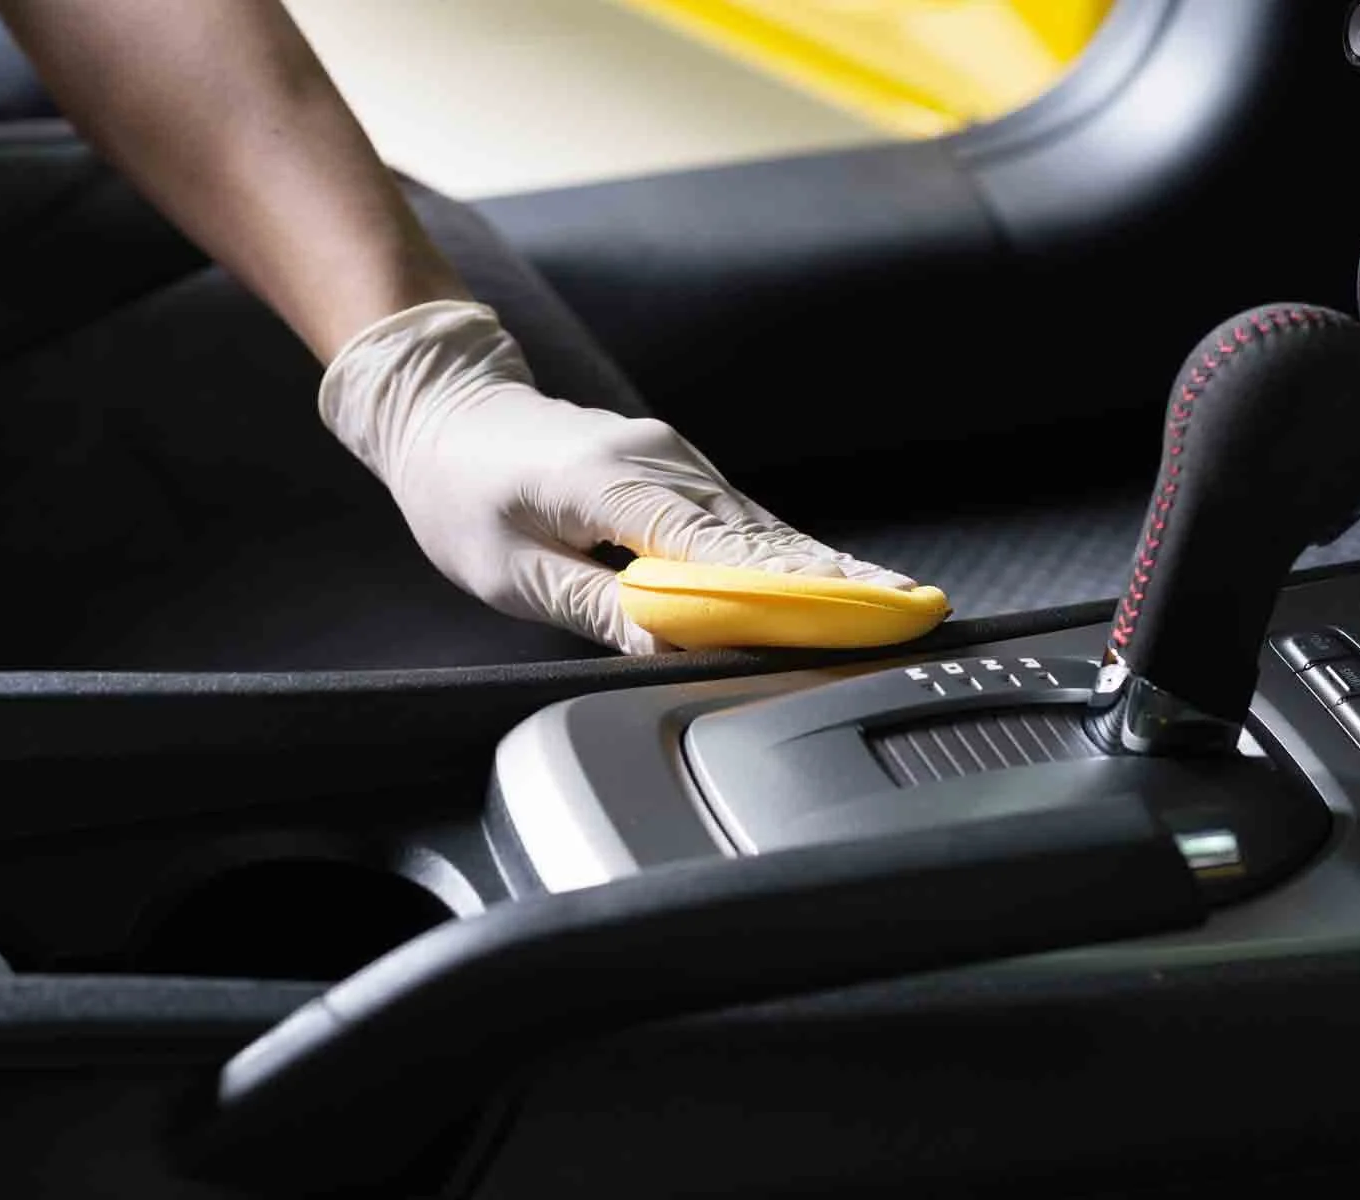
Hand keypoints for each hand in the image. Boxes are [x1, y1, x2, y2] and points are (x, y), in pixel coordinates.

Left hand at [318, 301, 912, 652]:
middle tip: (911, 613)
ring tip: (896, 602)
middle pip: (762, 536)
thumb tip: (673, 643)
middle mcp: (662, 465)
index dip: (791, 589)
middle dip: (837, 580)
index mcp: (615, 485)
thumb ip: (593, 606)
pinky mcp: (680, 474)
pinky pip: (744, 522)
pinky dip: (791, 554)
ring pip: (763, 528)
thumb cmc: (463, 495)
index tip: (854, 614)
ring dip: (826, 569)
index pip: (719, 551)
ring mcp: (677, 463)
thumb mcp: (508, 569)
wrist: (447, 411)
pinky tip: (837, 577)